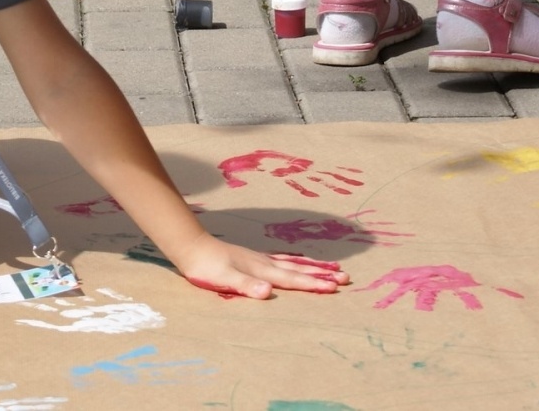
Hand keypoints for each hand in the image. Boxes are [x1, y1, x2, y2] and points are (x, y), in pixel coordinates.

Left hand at [173, 234, 349, 299]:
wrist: (192, 246)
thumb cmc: (206, 267)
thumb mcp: (224, 280)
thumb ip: (246, 286)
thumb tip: (268, 292)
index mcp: (262, 271)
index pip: (293, 280)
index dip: (314, 284)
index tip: (335, 287)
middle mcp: (265, 263)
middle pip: (299, 270)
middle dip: (322, 274)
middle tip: (346, 277)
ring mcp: (259, 259)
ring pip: (293, 263)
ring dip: (313, 267)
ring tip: (332, 267)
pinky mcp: (252, 258)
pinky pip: (282, 259)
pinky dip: (296, 261)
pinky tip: (297, 261)